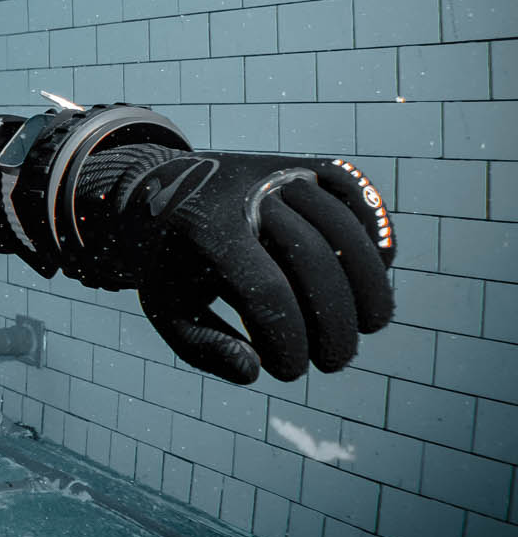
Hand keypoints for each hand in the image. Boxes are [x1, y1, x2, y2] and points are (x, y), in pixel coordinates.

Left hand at [78, 146, 394, 384]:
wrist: (160, 186)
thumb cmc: (170, 261)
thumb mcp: (166, 305)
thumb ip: (202, 347)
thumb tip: (254, 372)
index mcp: (203, 229)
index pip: (265, 290)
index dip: (289, 337)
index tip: (292, 372)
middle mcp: (246, 193)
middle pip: (313, 260)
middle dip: (335, 322)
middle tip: (336, 362)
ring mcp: (279, 173)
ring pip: (344, 226)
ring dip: (369, 285)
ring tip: (369, 326)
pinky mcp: (305, 164)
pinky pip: (356, 196)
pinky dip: (375, 234)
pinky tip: (377, 274)